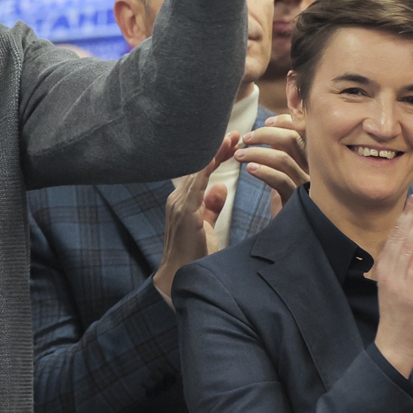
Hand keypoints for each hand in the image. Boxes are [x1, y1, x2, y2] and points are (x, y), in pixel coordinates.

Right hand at [154, 132, 238, 298]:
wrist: (179, 277)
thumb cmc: (193, 255)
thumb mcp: (205, 226)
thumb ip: (211, 206)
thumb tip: (221, 187)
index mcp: (182, 202)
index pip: (200, 173)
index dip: (215, 157)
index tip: (232, 144)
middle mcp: (177, 199)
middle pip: (198, 168)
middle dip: (216, 150)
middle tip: (235, 135)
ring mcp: (178, 205)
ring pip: (197, 172)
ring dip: (214, 155)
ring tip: (231, 141)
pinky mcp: (184, 212)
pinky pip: (195, 185)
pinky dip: (206, 170)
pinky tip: (217, 159)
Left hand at [235, 113, 308, 215]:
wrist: (294, 229)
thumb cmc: (287, 196)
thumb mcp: (286, 170)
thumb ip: (281, 152)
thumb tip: (265, 131)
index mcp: (311, 157)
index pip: (303, 130)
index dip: (284, 121)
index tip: (265, 122)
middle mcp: (313, 168)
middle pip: (292, 139)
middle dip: (265, 134)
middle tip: (246, 139)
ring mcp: (306, 184)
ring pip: (282, 158)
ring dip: (256, 153)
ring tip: (239, 155)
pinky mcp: (296, 200)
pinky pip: (280, 180)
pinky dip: (263, 171)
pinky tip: (250, 169)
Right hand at [374, 193, 412, 377]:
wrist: (394, 343)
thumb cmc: (398, 318)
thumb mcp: (395, 289)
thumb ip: (401, 269)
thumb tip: (411, 252)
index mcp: (384, 269)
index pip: (394, 238)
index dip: (404, 218)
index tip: (412, 201)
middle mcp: (388, 270)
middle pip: (399, 237)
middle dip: (410, 215)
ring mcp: (398, 280)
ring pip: (406, 246)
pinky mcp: (410, 291)